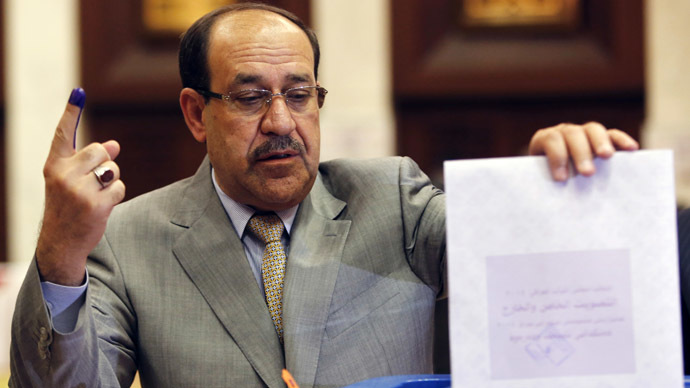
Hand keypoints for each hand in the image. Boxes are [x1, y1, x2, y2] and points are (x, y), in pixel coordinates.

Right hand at [36, 89, 124, 285]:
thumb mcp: (72, 180)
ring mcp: (78, 190)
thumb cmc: (69, 206)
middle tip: (94, 181)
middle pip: (100, 150)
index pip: (63, 134)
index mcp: (54, 165)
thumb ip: (90, 160)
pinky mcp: (95, 204)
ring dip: (112, 180)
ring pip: (113, 169)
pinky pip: (119, 187)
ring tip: (96, 195)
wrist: (61, 241)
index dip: (71, 112)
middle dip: (105, 162)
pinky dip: (116, 195)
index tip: (78, 92)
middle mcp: (63, 175)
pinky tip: (102, 207)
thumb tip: (114, 144)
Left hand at [528, 122, 638, 180]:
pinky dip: (622, 140)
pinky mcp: (603, 138)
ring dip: (600, 143)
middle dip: (580, 153)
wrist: (551, 178)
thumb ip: (544, 184)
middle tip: (587, 173)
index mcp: (545, 139)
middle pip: (573, 134)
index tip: (561, 178)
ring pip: (593, 130)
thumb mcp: (539, 180)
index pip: (551, 140)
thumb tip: (543, 204)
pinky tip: (631, 149)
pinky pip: (613, 134)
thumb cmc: (546, 182)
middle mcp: (565, 132)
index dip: (557, 157)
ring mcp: (584, 133)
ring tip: (606, 156)